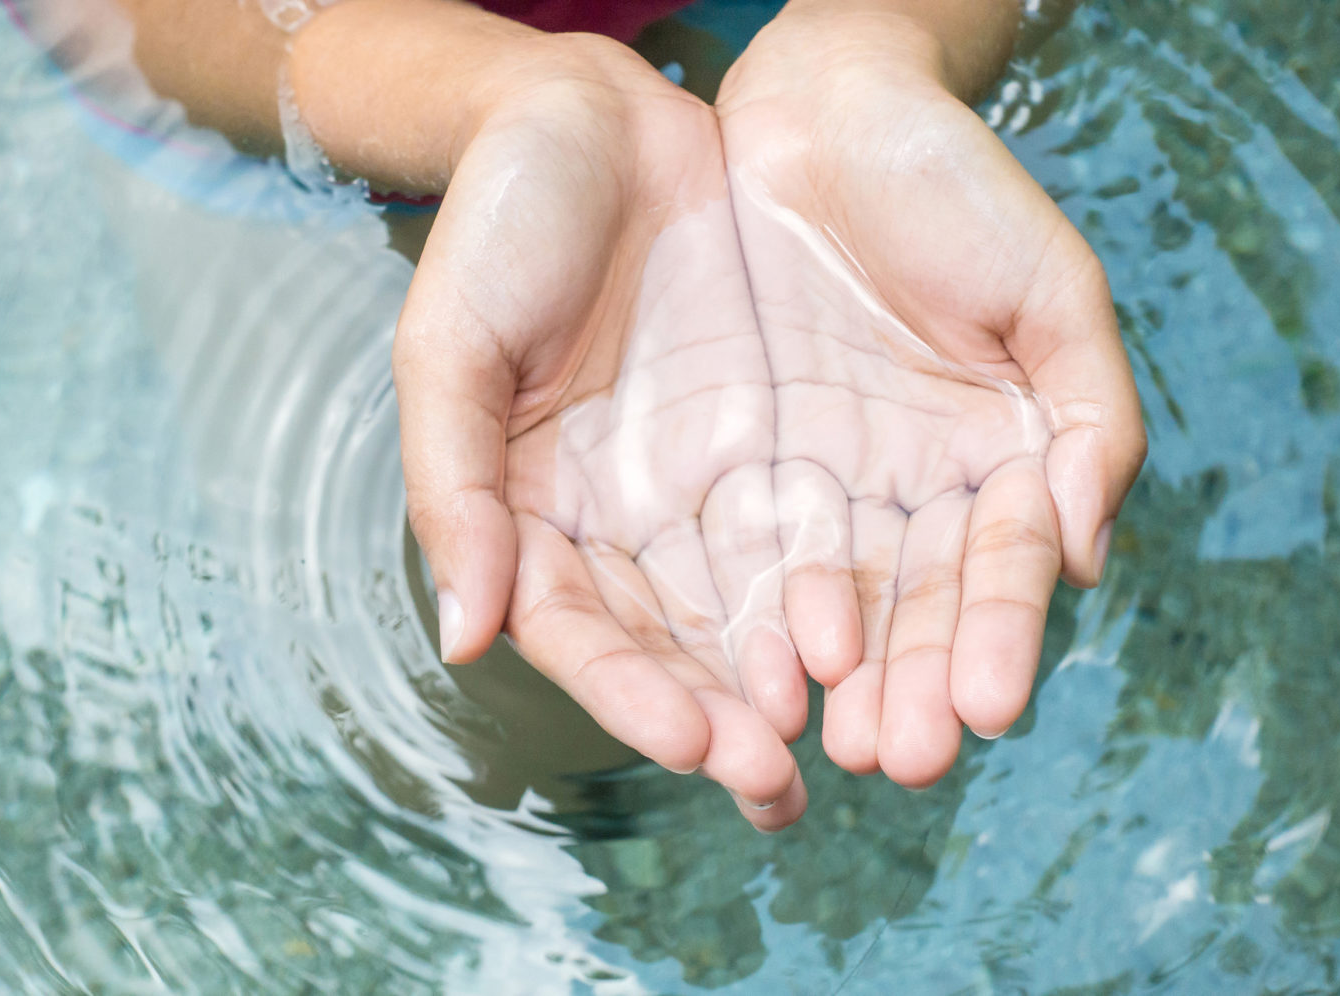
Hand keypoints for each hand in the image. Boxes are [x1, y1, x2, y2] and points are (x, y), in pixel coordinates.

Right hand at [394, 37, 807, 828]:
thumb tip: (462, 636)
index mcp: (534, 515)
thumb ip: (453, 490)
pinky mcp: (778, 434)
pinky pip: (822, 521)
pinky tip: (887, 639)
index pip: (584, 631)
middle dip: (731, 719)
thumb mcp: (451, 348)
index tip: (698, 742)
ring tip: (853, 747)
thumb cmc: (500, 223)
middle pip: (678, 642)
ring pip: (758, 602)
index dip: (635, 692)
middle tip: (782, 788)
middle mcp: (623, 518)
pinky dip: (855, 585)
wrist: (595, 117)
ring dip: (805, 680)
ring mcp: (704, 479)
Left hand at [716, 17, 1145, 786]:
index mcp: (994, 458)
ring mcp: (821, 479)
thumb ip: (1086, 418)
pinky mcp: (737, 459)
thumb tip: (1087, 559)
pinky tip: (754, 672)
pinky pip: (741, 547)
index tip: (986, 705)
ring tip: (821, 746)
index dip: (996, 637)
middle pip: (911, 608)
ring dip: (827, 678)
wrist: (820, 107)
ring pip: (826, 598)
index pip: (1000, 571)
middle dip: (907, 686)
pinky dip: (748, 612)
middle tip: (895, 757)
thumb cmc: (949, 183)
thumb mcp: (1048, 286)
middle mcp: (907, 489)